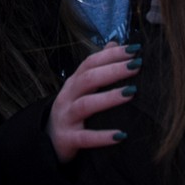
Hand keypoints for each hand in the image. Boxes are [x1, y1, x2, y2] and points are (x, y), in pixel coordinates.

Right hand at [46, 42, 139, 162]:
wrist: (48, 141)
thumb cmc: (72, 110)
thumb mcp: (81, 87)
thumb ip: (97, 66)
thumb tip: (115, 43)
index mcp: (74, 82)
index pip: (90, 62)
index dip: (111, 55)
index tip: (134, 50)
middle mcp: (68, 96)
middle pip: (89, 79)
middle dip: (113, 71)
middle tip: (137, 66)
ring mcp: (66, 117)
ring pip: (86, 105)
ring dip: (109, 98)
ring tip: (131, 93)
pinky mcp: (68, 139)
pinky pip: (85, 138)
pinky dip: (102, 137)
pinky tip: (121, 135)